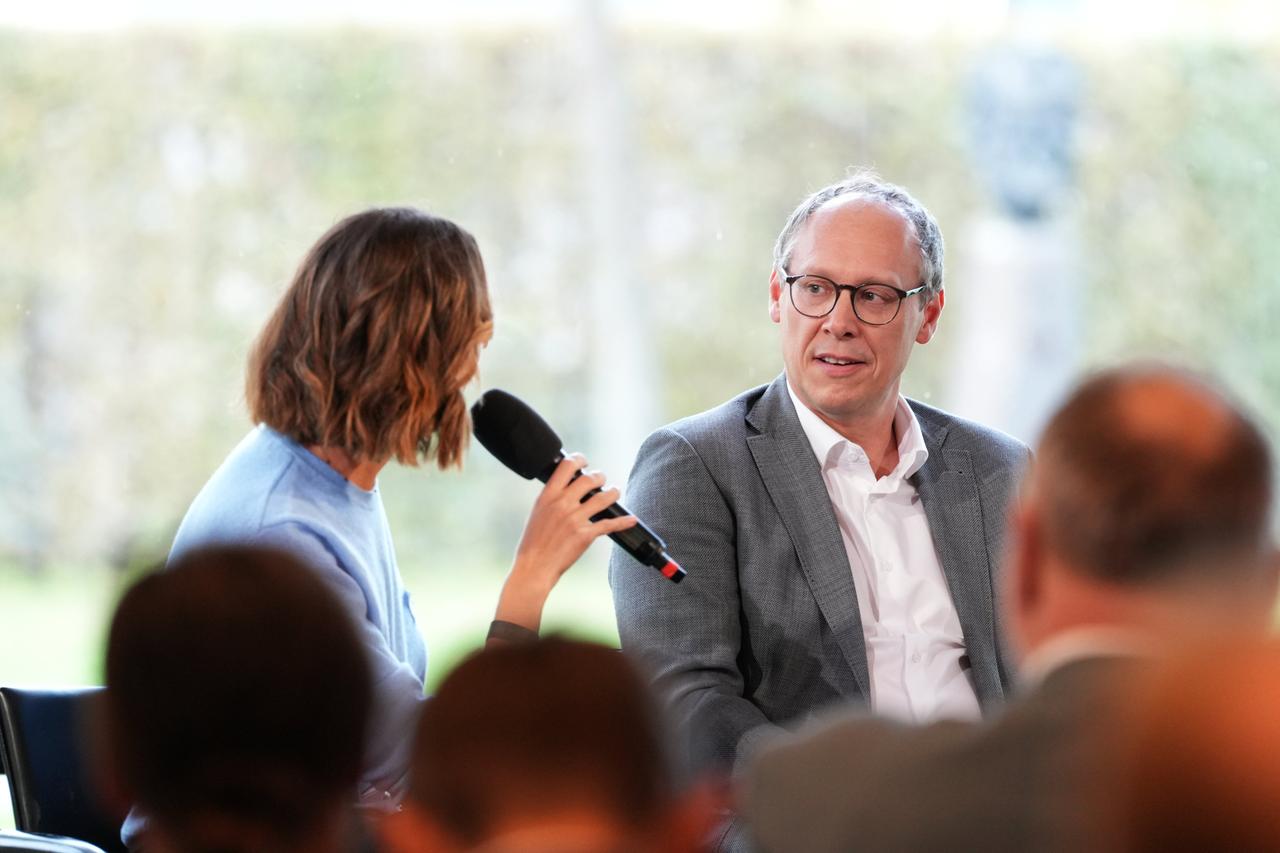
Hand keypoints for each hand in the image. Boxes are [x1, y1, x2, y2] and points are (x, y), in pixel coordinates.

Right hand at [494, 453, 637, 632]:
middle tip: (601, 480)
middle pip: (589, 479)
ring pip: (603, 498)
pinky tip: (631, 519)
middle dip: (599, 476)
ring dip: (613, 492)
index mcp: (548, 496)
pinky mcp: (585, 535)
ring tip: (615, 492)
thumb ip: (551, 499)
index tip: (584, 462)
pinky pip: (609, 524)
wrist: (534, 567)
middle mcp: (562, 504)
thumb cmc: (532, 543)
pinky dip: (623, 521)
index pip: (566, 466)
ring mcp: (575, 519)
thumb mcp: (537, 513)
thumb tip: (565, 488)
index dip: (579, 459)